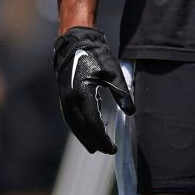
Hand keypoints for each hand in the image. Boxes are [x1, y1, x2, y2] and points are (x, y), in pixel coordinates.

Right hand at [52, 26, 134, 153]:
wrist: (75, 43)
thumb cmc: (96, 56)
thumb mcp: (113, 73)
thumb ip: (122, 93)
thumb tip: (130, 112)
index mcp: (83, 93)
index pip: (93, 123)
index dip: (103, 138)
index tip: (113, 147)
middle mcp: (71, 99)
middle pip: (82, 128)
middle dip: (94, 141)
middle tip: (107, 150)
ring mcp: (65, 98)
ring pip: (74, 125)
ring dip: (84, 138)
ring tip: (94, 148)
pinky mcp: (64, 96)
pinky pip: (70, 118)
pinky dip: (78, 128)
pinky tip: (85, 132)